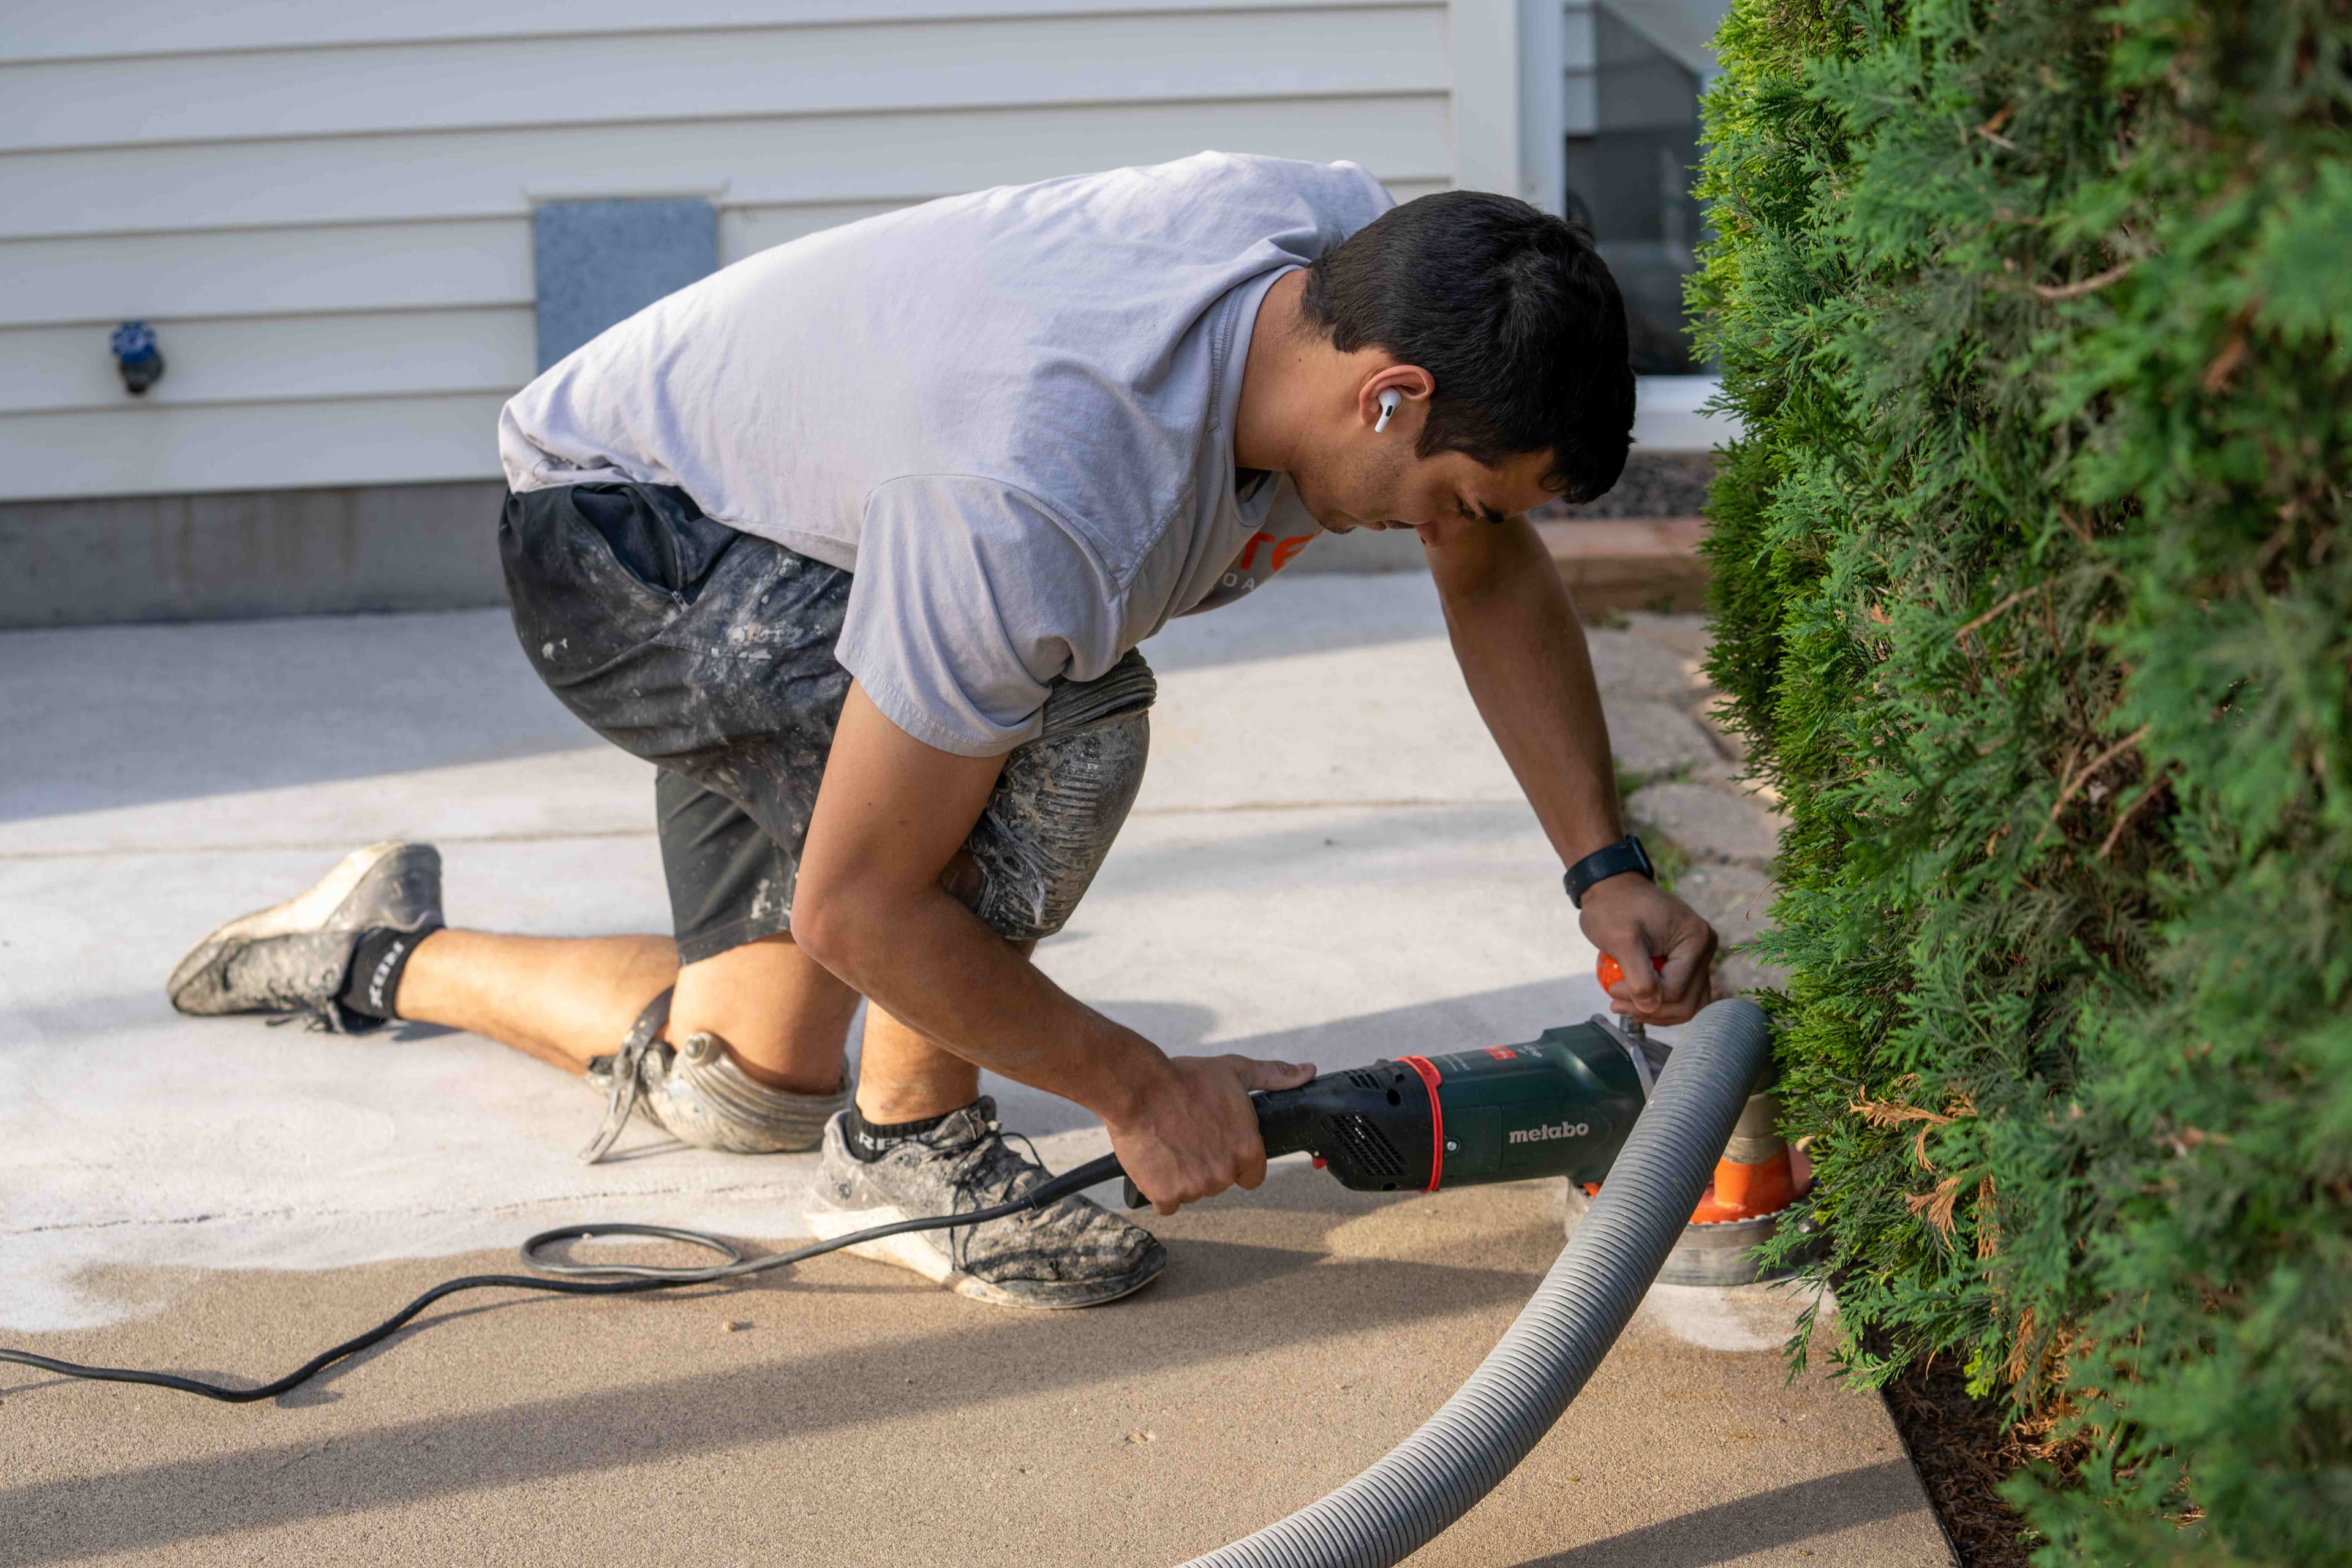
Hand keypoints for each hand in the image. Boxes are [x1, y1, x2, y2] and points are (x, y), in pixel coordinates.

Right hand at [1104, 1054, 1315, 1214]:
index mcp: (1247, 1149)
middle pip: (1220, 1181)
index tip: (1218, 1145)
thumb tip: (1307, 1071)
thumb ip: (1274, 1075)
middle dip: (1206, 1163)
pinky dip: (1160, 1187)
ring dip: (1182, 1175)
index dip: (1236, 1160)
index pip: (1252, 1175)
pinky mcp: (1166, 1196)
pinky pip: (1167, 1203)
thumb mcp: (1235, 1070)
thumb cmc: (1185, 1079)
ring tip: (1169, 1142)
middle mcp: (1225, 1173)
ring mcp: (1196, 1188)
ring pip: (1193, 1192)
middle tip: (1188, 1135)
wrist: (1138, 1088)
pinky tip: (1156, 1160)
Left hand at [1581, 874, 1717, 1024]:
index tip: (1612, 989)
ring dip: (1657, 1012)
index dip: (1643, 998)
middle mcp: (1706, 948)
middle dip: (1652, 1011)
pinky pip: (1682, 993)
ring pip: (1688, 1003)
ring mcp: (1699, 956)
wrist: (1613, 886)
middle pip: (1687, 1002)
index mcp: (1697, 939)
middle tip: (1616, 1004)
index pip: (1676, 990)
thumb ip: (1638, 977)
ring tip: (1625, 1005)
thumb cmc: (1613, 906)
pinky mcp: (1688, 961)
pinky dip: (1660, 1002)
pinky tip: (1635, 1000)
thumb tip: (1650, 1007)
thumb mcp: (1621, 940)